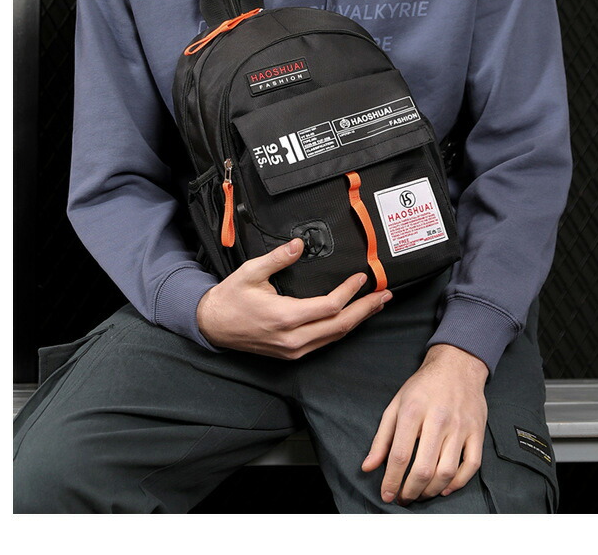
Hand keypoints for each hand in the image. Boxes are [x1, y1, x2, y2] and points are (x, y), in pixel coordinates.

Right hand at [196, 238, 391, 357]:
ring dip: (358, 320)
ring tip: (376, 305)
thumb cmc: (231, 298)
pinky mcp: (292, 353)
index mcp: (285, 317)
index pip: (329, 306)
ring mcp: (293, 349)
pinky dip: (342, 328)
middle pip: (340, 325)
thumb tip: (299, 244)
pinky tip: (352, 317)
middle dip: (365, 309)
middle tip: (385, 295)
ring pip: (335, 336)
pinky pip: (324, 341)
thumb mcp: (250, 272)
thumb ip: (277, 258)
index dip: (350, 292)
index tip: (362, 277)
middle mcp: (293, 338)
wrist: (213, 326)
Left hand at [361, 343, 488, 503]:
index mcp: (413, 410)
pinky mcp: (478, 430)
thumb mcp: (396, 404)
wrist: (457, 364)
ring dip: (432, 491)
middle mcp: (438, 418)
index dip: (391, 481)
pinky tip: (445, 488)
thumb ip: (382, 437)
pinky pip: (471, 465)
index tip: (387, 495)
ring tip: (421, 494)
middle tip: (404, 498)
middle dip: (410, 491)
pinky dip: (458, 483)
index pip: (400, 455)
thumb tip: (368, 466)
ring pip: (447, 471)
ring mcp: (461, 426)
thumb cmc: (423, 387)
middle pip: (424, 468)